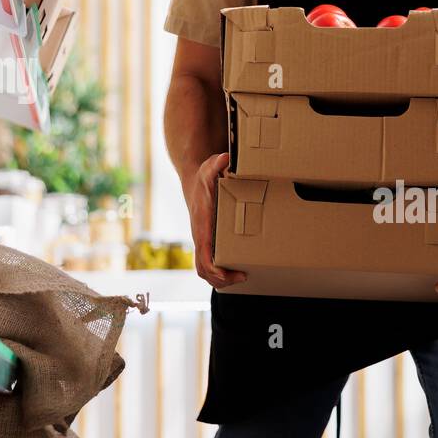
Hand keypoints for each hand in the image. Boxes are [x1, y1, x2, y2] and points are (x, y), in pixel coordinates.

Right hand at [186, 152, 246, 288]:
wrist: (193, 181)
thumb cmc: (203, 178)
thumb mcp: (209, 168)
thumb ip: (216, 164)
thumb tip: (225, 157)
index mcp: (201, 228)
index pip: (203, 258)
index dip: (216, 270)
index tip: (231, 274)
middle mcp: (199, 238)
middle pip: (203, 270)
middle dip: (222, 280)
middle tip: (244, 277)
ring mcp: (203, 241)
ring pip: (205, 271)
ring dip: (222, 279)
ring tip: (242, 276)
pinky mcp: (207, 241)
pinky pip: (210, 263)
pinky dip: (221, 271)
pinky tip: (238, 269)